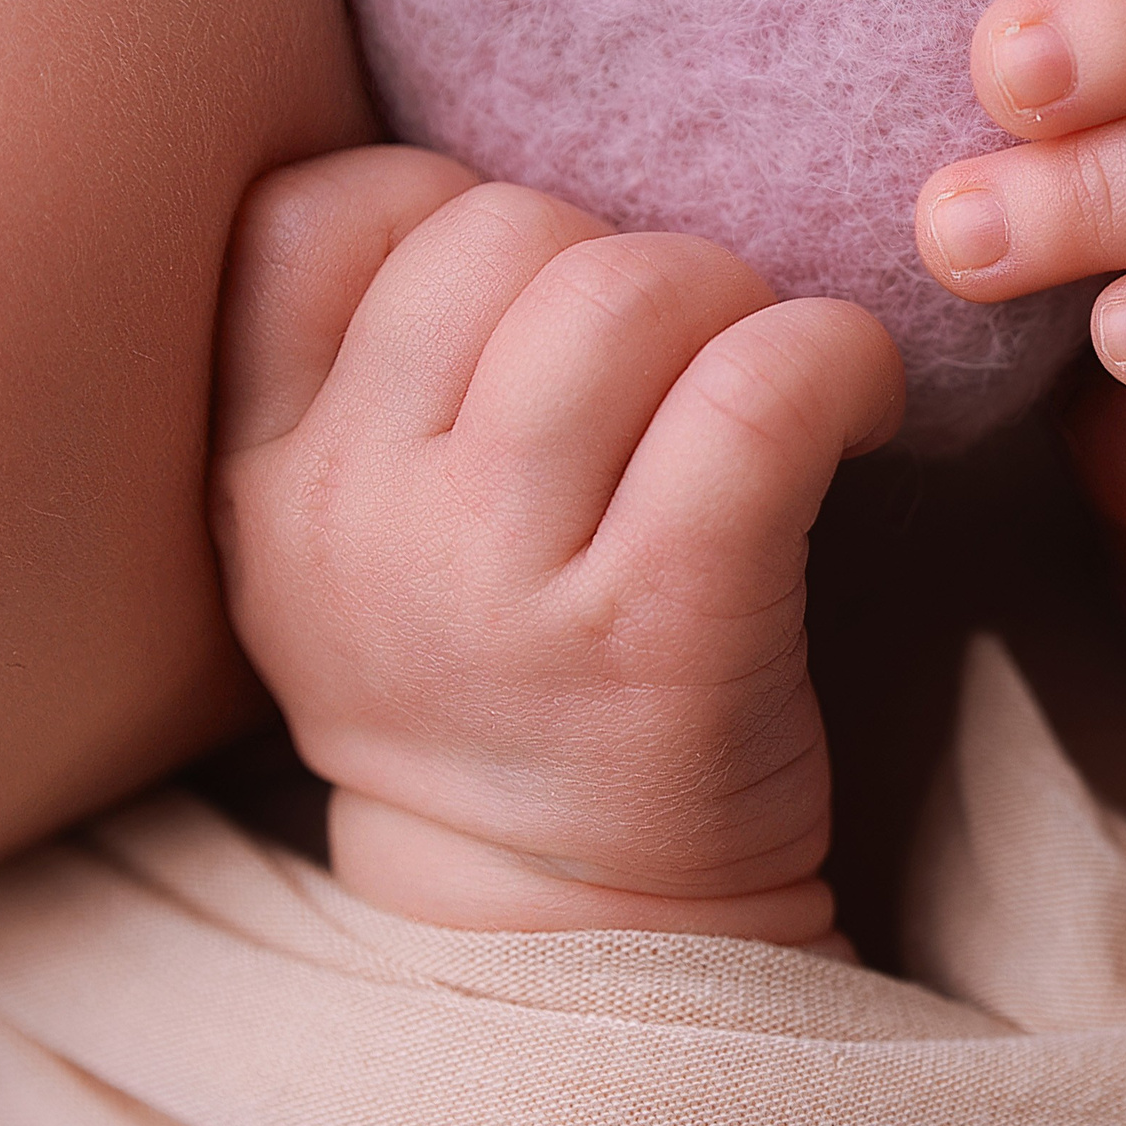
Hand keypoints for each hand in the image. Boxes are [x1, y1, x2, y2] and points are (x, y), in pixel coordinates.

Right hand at [210, 147, 901, 944]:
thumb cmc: (495, 689)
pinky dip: (838, 360)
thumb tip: (525, 191)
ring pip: (632, 292)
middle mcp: (358, 519)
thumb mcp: (349, 546)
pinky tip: (857, 407)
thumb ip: (370, 372)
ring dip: (737, 300)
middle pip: (504, 228)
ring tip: (767, 381)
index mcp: (268, 476)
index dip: (451, 206)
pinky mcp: (658, 631)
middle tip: (684, 355)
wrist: (572, 935)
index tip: (538, 295)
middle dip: (625, 256)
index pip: (314, 217)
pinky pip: (760, 396)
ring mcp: (501, 582)